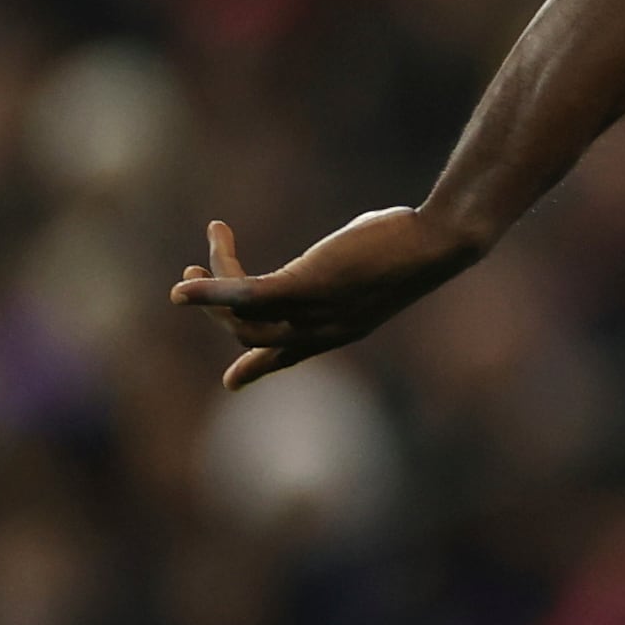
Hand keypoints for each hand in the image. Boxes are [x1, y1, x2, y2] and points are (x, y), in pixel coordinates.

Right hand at [171, 209, 482, 390]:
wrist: (438, 241)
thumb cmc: (408, 242)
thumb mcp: (366, 266)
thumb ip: (336, 274)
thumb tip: (329, 263)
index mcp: (338, 329)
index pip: (289, 357)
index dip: (257, 368)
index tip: (233, 382)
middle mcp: (322, 331)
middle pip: (250, 336)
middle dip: (216, 309)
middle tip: (193, 274)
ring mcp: (313, 313)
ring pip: (241, 317)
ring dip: (210, 289)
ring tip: (202, 254)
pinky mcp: (306, 287)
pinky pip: (244, 296)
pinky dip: (210, 289)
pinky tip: (186, 281)